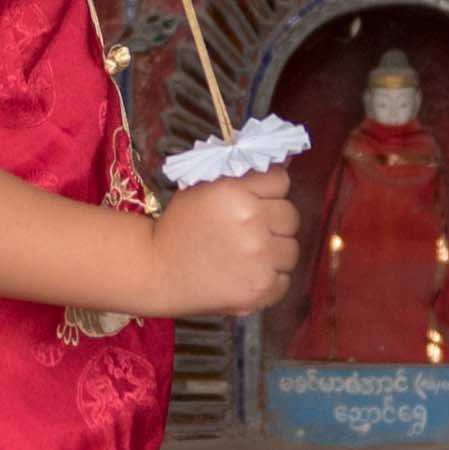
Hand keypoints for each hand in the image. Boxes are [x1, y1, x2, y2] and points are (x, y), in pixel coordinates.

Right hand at [140, 166, 298, 320]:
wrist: (156, 271)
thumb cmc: (179, 227)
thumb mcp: (204, 188)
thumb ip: (242, 176)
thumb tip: (287, 162)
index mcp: (235, 191)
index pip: (280, 181)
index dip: (267, 192)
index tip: (252, 202)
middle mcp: (251, 221)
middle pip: (290, 216)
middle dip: (272, 223)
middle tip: (246, 233)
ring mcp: (259, 257)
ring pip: (292, 249)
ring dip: (274, 253)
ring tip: (246, 257)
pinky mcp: (261, 287)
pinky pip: (285, 280)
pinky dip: (270, 280)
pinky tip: (245, 277)